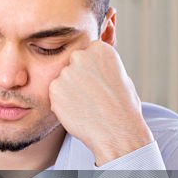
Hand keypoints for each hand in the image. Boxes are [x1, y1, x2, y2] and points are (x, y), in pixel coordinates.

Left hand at [48, 42, 152, 165]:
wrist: (116, 131)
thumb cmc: (123, 107)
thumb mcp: (121, 75)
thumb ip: (104, 62)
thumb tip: (103, 46)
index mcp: (100, 49)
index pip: (87, 53)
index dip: (92, 70)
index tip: (99, 82)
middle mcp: (81, 56)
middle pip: (72, 63)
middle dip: (78, 77)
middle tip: (91, 95)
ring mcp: (66, 72)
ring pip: (62, 79)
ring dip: (69, 90)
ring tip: (86, 105)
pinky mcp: (54, 88)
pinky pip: (55, 93)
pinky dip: (62, 102)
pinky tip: (77, 111)